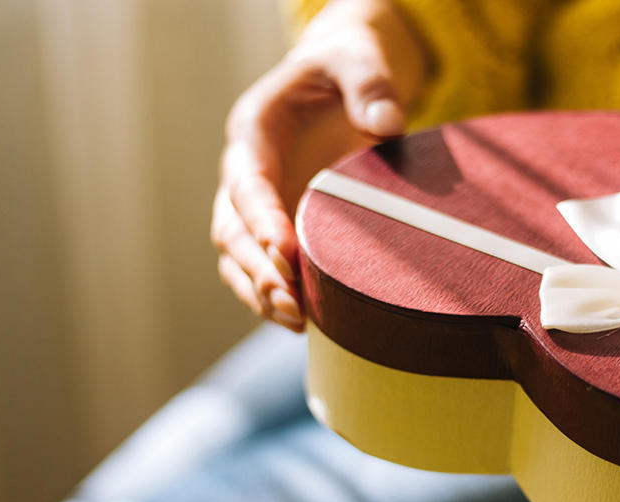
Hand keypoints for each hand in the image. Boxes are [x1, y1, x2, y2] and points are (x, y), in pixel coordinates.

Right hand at [213, 0, 426, 330]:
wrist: (344, 83)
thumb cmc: (347, 69)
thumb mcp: (358, 59)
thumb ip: (370, 85)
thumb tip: (387, 125)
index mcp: (254, 130)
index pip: (246, 182)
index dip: (261, 219)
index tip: (286, 250)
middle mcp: (246, 174)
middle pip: (232, 231)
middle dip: (258, 269)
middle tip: (293, 302)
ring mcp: (258, 208)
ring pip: (239, 260)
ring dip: (261, 293)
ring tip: (298, 321)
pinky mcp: (278, 230)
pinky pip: (265, 271)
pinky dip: (278, 298)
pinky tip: (308, 323)